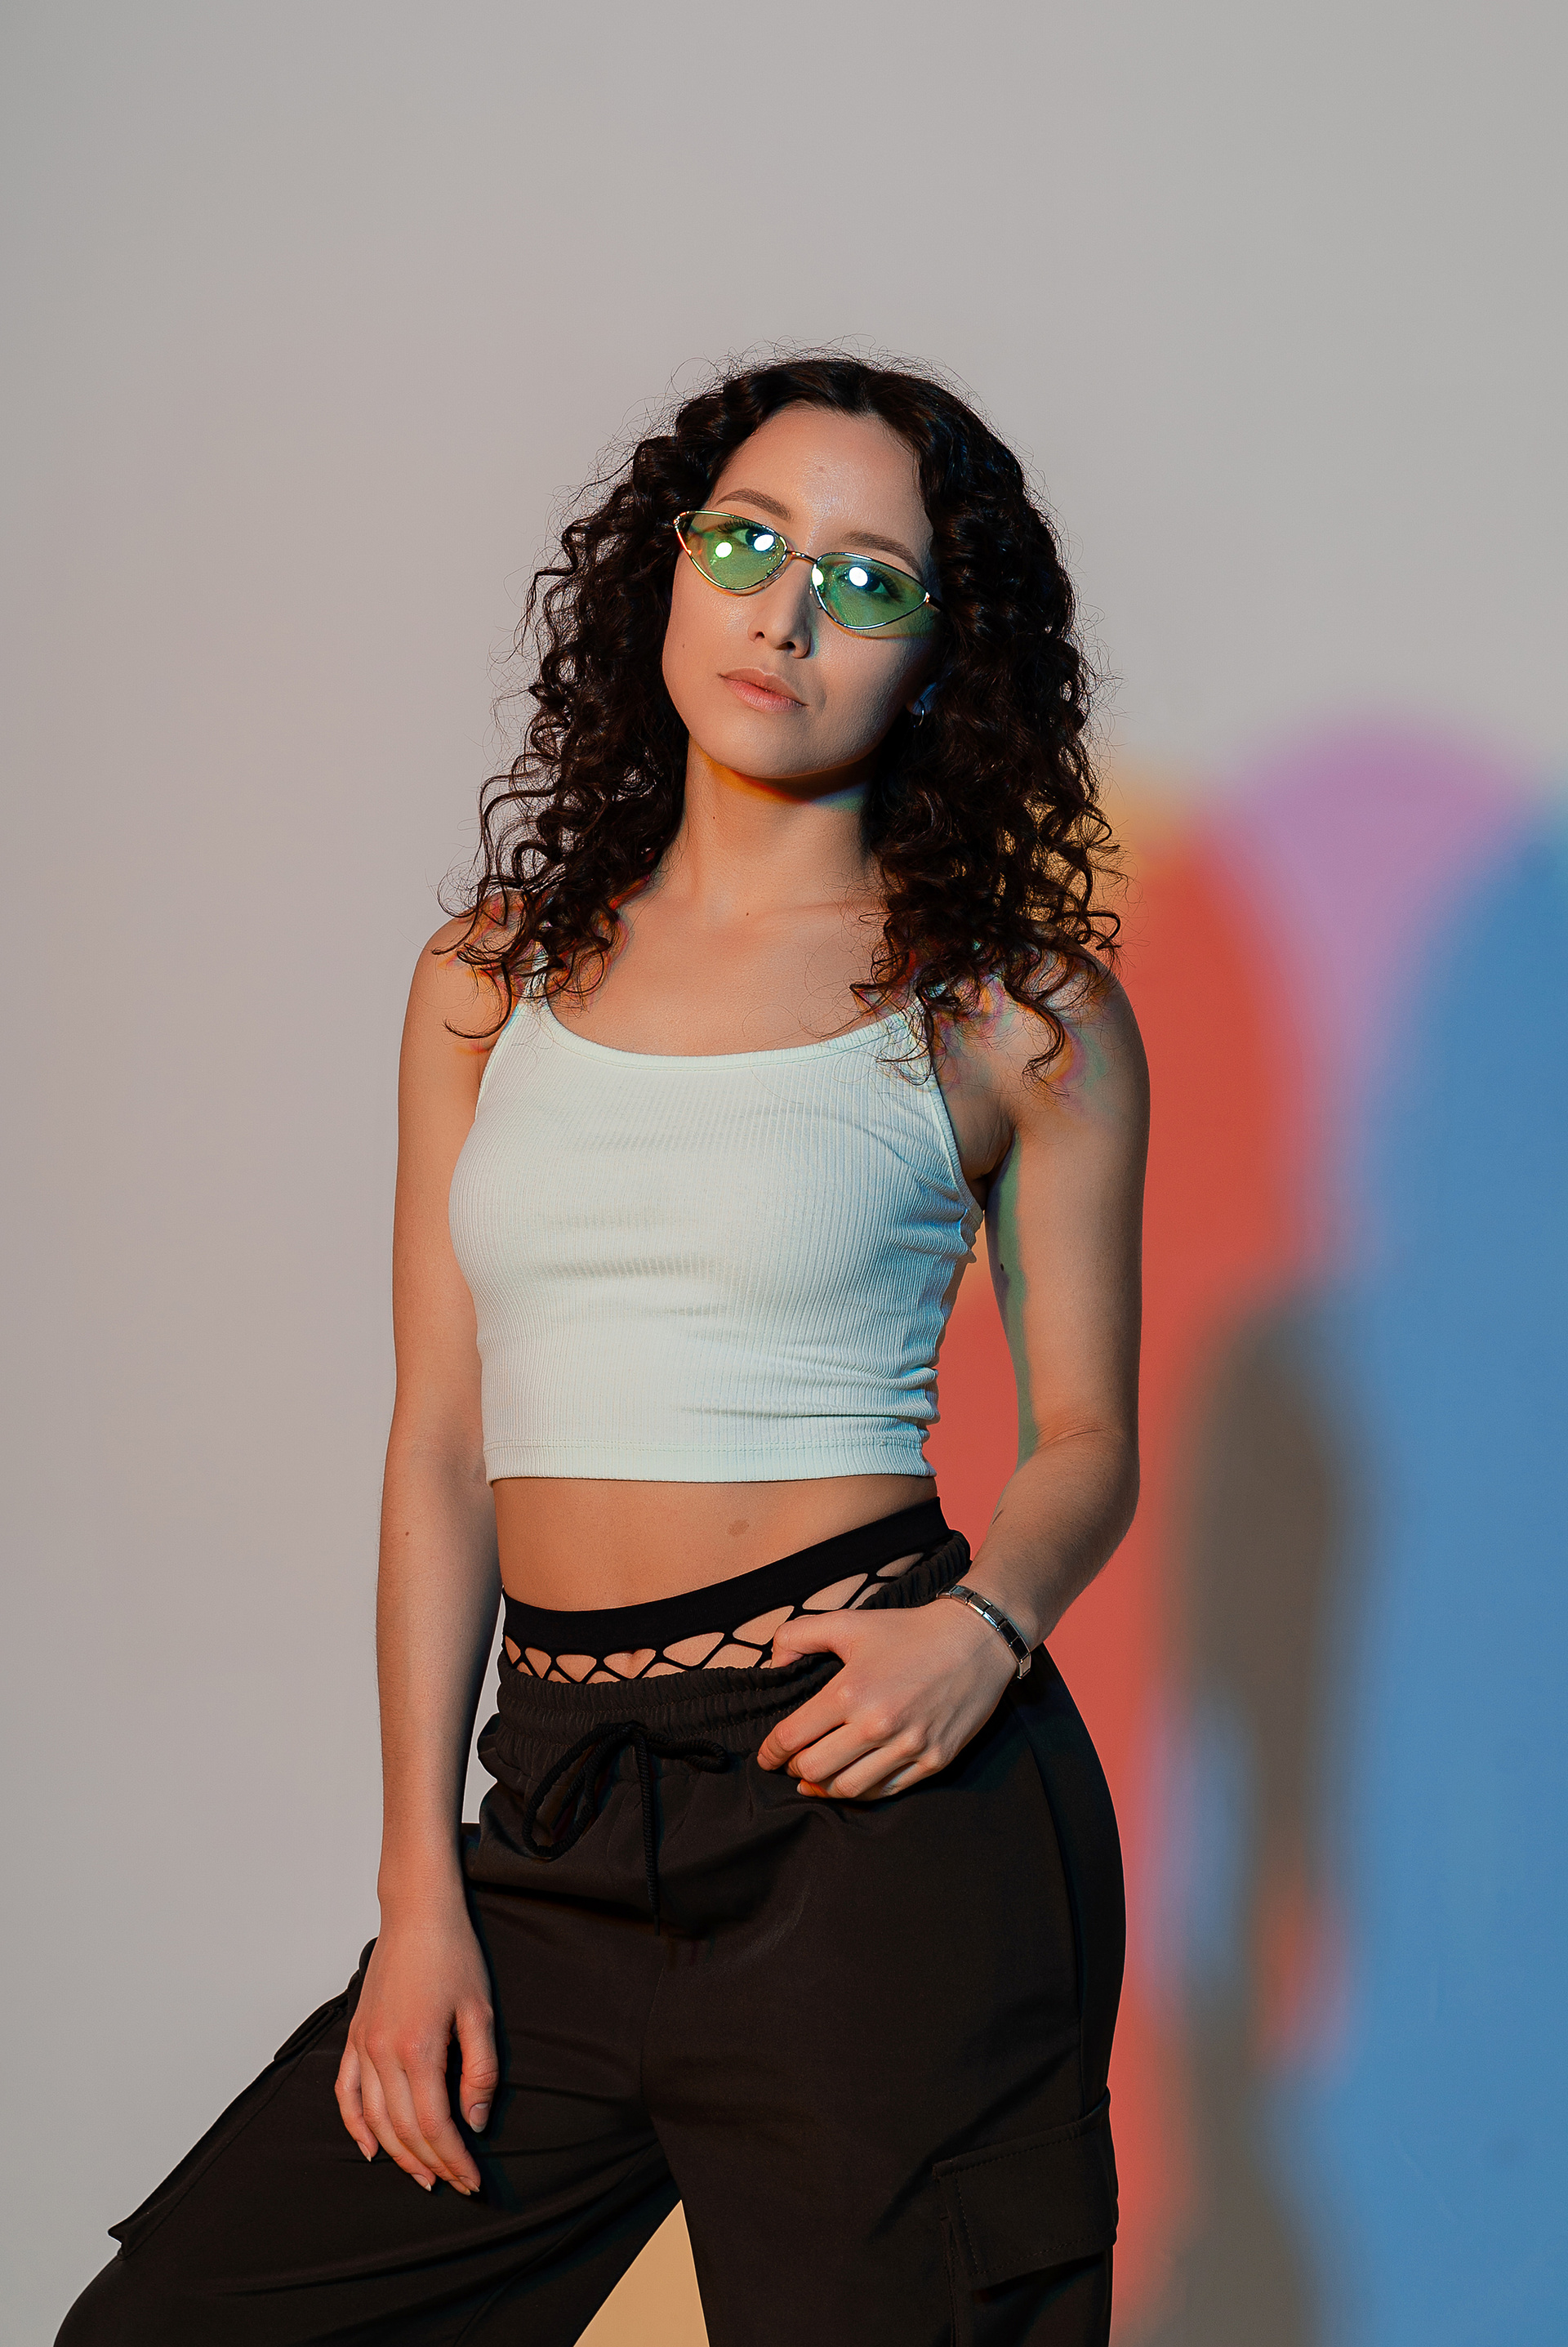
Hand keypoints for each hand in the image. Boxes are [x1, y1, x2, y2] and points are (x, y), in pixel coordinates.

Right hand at [334, 1904, 496, 2194]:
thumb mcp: (480, 2011)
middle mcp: (383, 2053)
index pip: (434, 2124)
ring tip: (422, 2175)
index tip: (472, 2179)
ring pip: (375, 2118)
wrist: (418, 1913)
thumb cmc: (455, 1954)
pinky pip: (347, 2092)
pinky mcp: (354, 2035)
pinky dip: (355, 2125)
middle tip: (453, 2184)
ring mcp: (363, 2045)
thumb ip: (480, 2071)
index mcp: (418, 2048)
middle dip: (431, 2162)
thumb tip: (475, 2122)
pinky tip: (370, 2148)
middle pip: (404, 2128)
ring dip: (397, 2153)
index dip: (454, 2157)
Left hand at [756, 1596, 1016, 1799]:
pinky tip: (852, 1780)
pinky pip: (886, 1791)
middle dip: (795, 1770)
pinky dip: (862, 1791)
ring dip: (824, 1788)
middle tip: (792, 1764)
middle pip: (814, 1770)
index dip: (770, 1753)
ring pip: (848, 1789)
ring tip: (816, 1779)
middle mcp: (877, 1725)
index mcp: (850, 1692)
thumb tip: (772, 1662)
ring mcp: (908, 1747)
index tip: (766, 1757)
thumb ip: (798, 1635)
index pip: (792, 1738)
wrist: (976, 1639)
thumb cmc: (907, 1631)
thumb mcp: (848, 1622)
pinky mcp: (934, 1761)